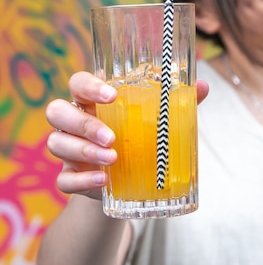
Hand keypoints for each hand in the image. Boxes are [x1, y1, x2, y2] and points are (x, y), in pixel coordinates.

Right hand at [46, 72, 208, 199]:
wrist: (128, 182)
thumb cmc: (140, 138)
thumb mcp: (156, 121)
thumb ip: (175, 103)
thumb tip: (203, 86)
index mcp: (92, 101)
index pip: (78, 83)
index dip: (88, 86)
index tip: (112, 95)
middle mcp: (75, 122)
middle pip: (57, 111)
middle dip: (83, 123)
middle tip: (112, 136)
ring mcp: (68, 150)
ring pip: (56, 143)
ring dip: (84, 151)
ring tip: (113, 159)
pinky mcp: (70, 177)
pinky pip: (63, 179)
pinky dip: (81, 180)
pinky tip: (103, 180)